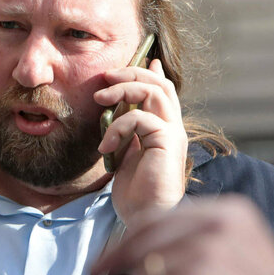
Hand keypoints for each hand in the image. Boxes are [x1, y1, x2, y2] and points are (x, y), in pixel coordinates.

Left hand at [92, 195, 273, 274]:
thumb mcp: (231, 250)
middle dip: (116, 255)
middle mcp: (220, 223)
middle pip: (147, 235)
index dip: (128, 236)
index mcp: (228, 211)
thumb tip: (140, 243)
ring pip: (146, 267)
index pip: (161, 217)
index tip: (105, 254)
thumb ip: (196, 239)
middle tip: (94, 271)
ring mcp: (211, 249)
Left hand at [94, 58, 187, 225]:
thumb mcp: (127, 154)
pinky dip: (117, 127)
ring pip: (153, 91)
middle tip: (106, 76)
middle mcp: (173, 127)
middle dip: (132, 72)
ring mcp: (172, 133)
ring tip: (100, 99)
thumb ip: (126, 130)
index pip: (163, 90)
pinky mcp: (166, 141)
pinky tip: (105, 147)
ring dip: (124, 88)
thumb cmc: (135, 192)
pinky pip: (139, 118)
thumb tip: (116, 109)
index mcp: (165, 129)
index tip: (142, 56)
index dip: (151, 71)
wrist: (145, 217)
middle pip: (159, 83)